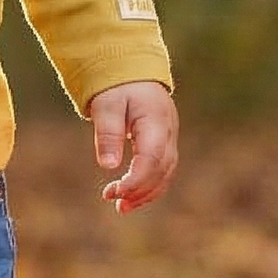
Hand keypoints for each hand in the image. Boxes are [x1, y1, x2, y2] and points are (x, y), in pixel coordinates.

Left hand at [89, 80, 178, 214]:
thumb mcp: (107, 105)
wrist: (132, 70)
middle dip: (139, 190)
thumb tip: (108, 166)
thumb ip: (108, 133)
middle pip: (162, 171)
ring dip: (145, 193)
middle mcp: (169, 133)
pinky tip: (130, 197)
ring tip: (121, 207)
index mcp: (156, 122)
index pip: (152, 159)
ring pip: (165, 174)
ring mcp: (170, 138)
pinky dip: (148, 186)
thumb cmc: (117, 86)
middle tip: (113, 200)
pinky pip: (162, 170)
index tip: (115, 193)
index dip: (136, 180)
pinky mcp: (164, 143)